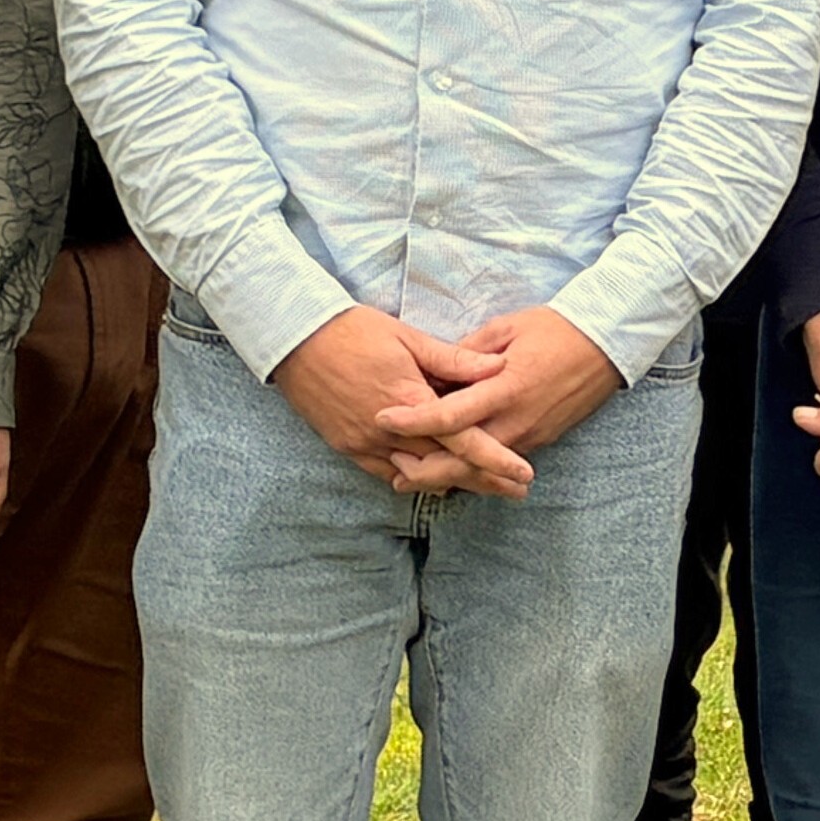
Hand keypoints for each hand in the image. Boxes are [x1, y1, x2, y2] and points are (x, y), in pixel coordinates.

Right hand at [271, 307, 527, 494]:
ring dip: (450, 481)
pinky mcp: (347, 447)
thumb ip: (454, 360)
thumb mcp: (408, 337)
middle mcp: (388, 431)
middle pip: (445, 466)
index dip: (496, 460)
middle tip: (515, 490)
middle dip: (483, 479)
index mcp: (410, 400)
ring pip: (417, 476)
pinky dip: (413, 477)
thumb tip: (498, 366)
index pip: (463, 440)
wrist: (295, 338)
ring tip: (483, 487)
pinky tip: (433, 479)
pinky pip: (386, 473)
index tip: (524, 473)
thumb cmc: (354, 330)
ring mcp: (365, 443)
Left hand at [377, 305, 625, 471]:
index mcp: (505, 387)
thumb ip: (467, 353)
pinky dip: (472, 470)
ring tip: (412, 474)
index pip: (450, 414)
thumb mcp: (506, 328)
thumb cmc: (556, 328)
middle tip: (392, 469)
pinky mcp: (540, 440)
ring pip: (481, 469)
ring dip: (447, 475)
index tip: (382, 419)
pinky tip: (450, 468)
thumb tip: (435, 371)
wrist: (607, 345)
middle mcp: (516, 420)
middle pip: (463, 459)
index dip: (413, 420)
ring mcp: (530, 435)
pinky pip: (499, 463)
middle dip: (425, 470)